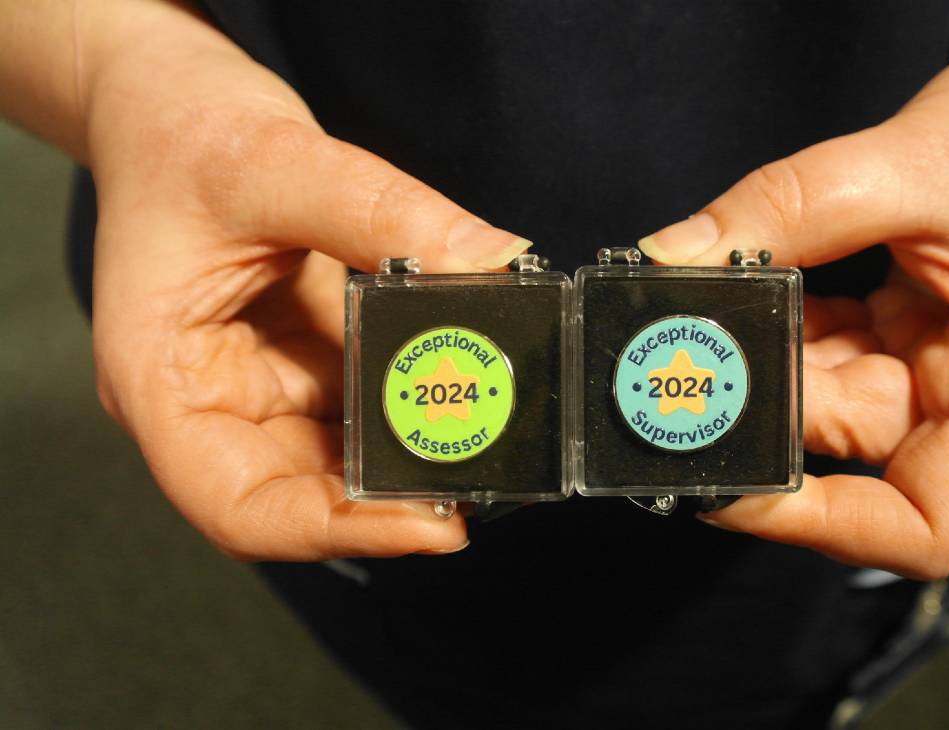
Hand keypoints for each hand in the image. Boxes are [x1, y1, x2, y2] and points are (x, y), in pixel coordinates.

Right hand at [86, 3, 528, 558]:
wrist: (169, 98)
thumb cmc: (180, 132)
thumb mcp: (275, 161)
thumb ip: (384, 212)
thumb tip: (494, 261)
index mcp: (164, 382)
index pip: (242, 506)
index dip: (336, 530)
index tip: (432, 524)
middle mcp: (213, 402)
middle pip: (304, 494)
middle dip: (396, 496)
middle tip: (488, 479)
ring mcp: (264, 385)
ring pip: (348, 454)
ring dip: (418, 450)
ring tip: (494, 434)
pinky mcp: (308, 359)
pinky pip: (373, 400)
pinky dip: (421, 394)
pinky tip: (470, 378)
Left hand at [637, 6, 948, 577]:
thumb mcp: (917, 163)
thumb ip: (788, 210)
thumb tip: (671, 258)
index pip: (922, 526)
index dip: (823, 525)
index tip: (732, 485)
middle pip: (852, 457)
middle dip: (763, 415)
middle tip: (673, 369)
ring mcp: (941, 367)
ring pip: (825, 398)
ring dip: (759, 363)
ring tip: (694, 320)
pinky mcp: (911, 329)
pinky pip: (828, 350)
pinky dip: (778, 325)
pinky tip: (738, 288)